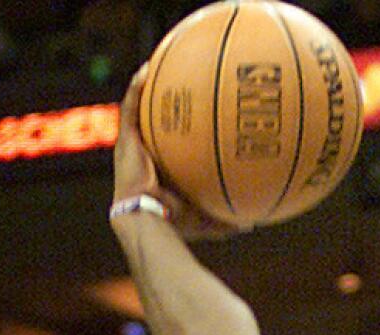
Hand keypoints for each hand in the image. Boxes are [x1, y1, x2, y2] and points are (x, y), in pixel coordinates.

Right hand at [112, 63, 240, 239]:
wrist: (146, 218)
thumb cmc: (174, 222)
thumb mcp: (207, 218)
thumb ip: (228, 218)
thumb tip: (254, 223)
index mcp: (160, 169)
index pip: (167, 145)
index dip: (175, 131)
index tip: (190, 117)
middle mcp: (144, 154)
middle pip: (152, 122)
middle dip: (160, 103)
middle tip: (176, 84)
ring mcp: (133, 146)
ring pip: (137, 109)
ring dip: (145, 88)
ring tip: (155, 65)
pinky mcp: (125, 140)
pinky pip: (130, 107)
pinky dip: (137, 88)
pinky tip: (146, 71)